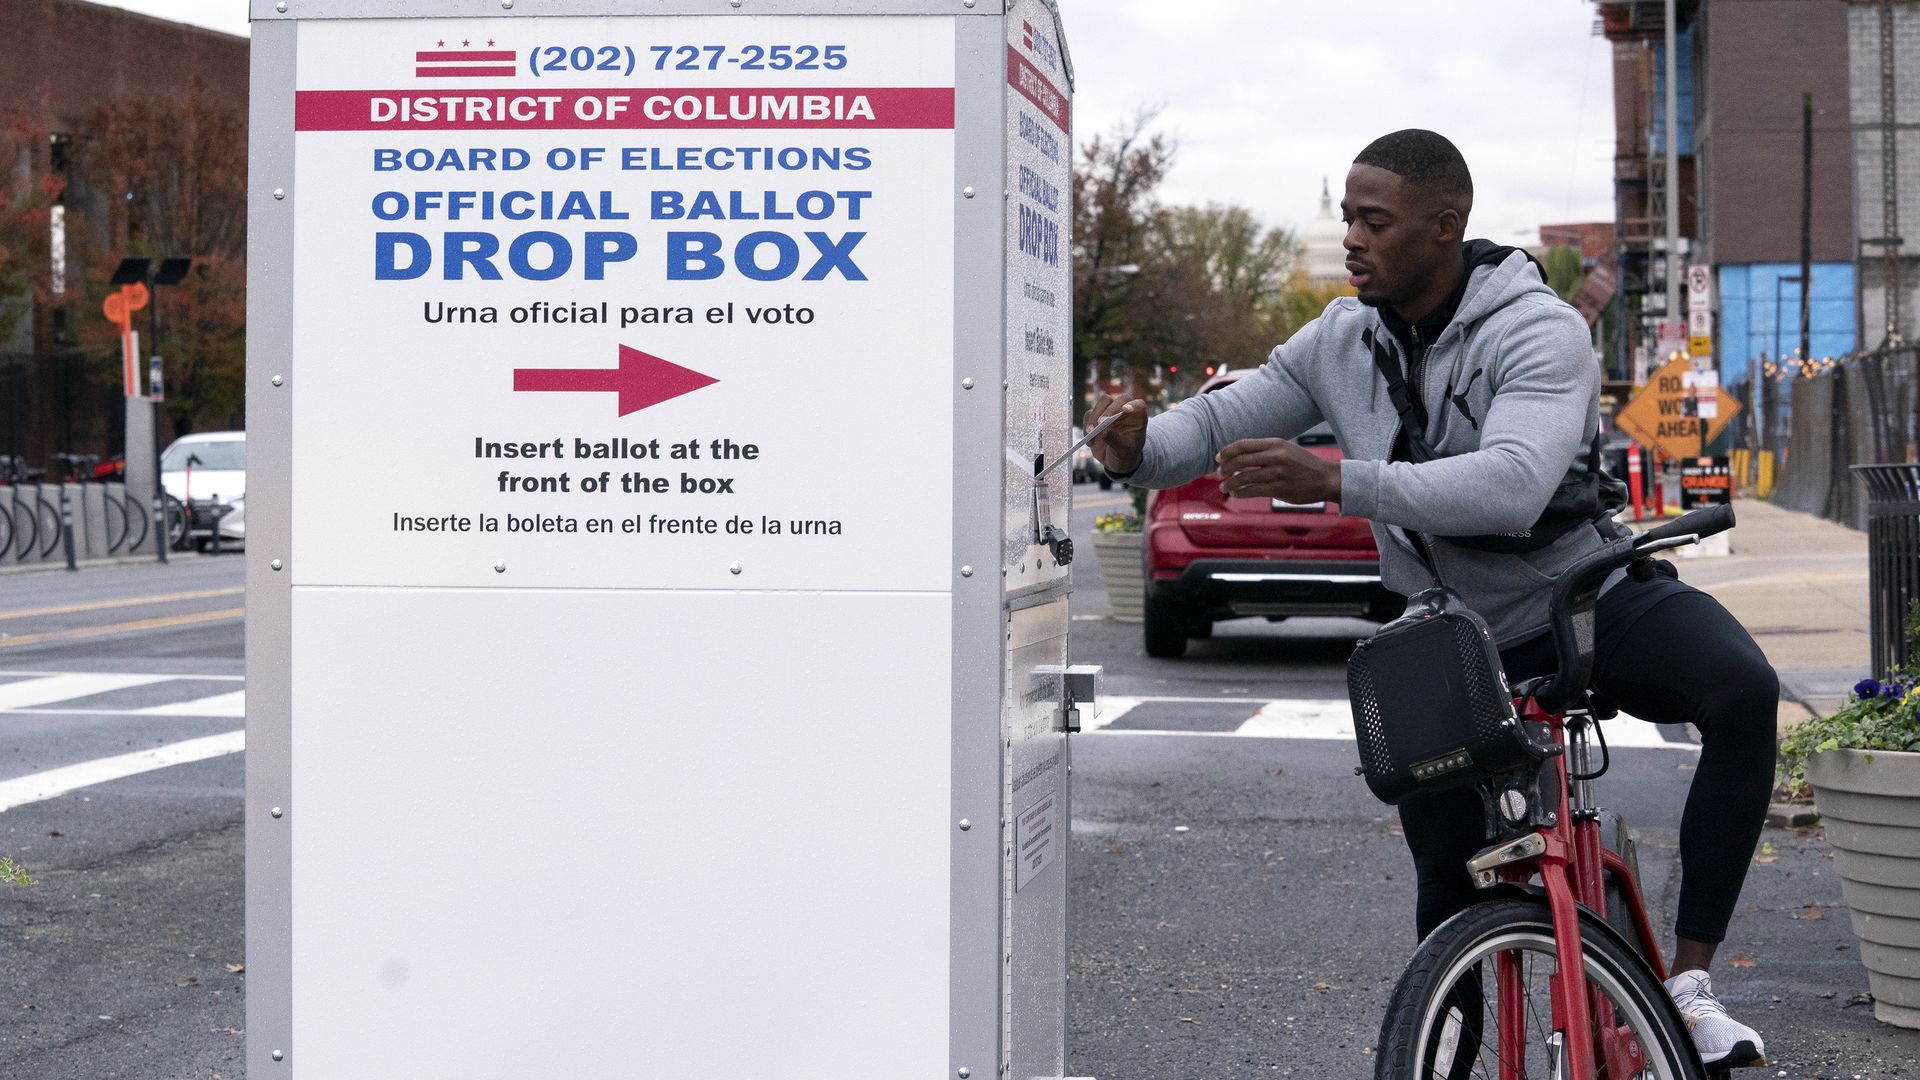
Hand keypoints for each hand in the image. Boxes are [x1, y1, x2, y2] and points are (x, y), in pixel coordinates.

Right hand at [1081, 394, 1147, 474]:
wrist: (1116, 461)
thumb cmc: (1126, 455)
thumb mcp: (1124, 451)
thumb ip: (1115, 440)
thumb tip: (1102, 432)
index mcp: (1137, 418)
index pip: (1139, 405)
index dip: (1133, 405)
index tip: (1126, 410)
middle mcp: (1125, 411)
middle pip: (1118, 400)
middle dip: (1108, 411)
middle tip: (1100, 424)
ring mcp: (1110, 412)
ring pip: (1102, 403)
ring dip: (1094, 418)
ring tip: (1091, 434)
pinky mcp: (1096, 417)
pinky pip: (1089, 415)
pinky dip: (1086, 426)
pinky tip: (1090, 441)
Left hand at [1216, 438, 1341, 503]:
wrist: (1325, 478)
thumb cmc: (1302, 464)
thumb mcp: (1285, 449)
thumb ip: (1264, 451)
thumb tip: (1237, 457)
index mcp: (1275, 443)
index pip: (1243, 444)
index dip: (1227, 451)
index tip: (1218, 458)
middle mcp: (1276, 456)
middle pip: (1240, 460)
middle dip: (1225, 468)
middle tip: (1219, 473)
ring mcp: (1278, 473)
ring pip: (1244, 477)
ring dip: (1230, 483)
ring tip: (1224, 486)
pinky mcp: (1279, 488)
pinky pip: (1253, 491)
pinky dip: (1241, 492)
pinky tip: (1236, 493)